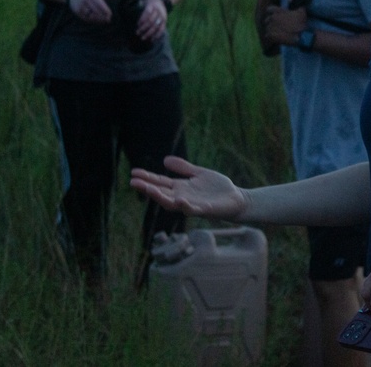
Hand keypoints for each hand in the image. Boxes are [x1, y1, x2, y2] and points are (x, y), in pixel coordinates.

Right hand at [68, 0, 119, 23]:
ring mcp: (81, 6)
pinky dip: (93, 21)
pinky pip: (86, 18)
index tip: (110, 14)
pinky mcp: (77, 12)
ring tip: (104, 21)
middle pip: (96, 11)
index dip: (106, 11)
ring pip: (91, 16)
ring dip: (98, 20)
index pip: (100, 5)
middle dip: (103, 16)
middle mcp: (85, 0)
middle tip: (109, 20)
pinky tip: (98, 21)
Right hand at [130, 156, 247, 219]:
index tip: (133, 173)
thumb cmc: (217, 189)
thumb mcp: (198, 174)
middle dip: (148, 188)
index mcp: (181, 188)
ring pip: (173, 203)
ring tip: (150, 190)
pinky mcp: (205, 210)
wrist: (236, 200)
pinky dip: (186, 206)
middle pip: (162, 193)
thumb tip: (164, 160)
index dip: (147, 178)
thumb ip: (183, 168)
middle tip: (133, 182)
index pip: (160, 183)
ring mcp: (193, 204)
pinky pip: (193, 210)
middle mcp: (183, 197)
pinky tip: (180, 200)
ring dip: (161, 198)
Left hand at [134, 0, 168, 41]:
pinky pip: (162, 29)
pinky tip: (152, 39)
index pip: (147, 13)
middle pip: (151, 21)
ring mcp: (162, 17)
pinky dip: (157, 35)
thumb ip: (138, 7)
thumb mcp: (144, 2)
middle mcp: (158, 11)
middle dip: (144, 28)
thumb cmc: (149, 4)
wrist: (161, 1)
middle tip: (137, 33)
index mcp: (152, 5)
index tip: (137, 25)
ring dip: (149, 33)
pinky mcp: (165, 22)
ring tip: (143, 38)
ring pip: (156, 26)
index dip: (142, 19)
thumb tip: (127, 12)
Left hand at [260, 5, 307, 47]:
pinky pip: (267, 35)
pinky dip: (271, 37)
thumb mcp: (301, 11)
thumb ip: (294, 3)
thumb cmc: (302, 23)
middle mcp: (272, 18)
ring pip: (268, 28)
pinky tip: (277, 38)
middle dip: (271, 22)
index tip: (275, 16)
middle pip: (267, 20)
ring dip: (272, 30)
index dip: (272, 13)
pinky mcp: (270, 35)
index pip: (269, 9)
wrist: (302, 35)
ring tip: (279, 33)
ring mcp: (270, 27)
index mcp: (278, 11)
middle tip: (278, 26)